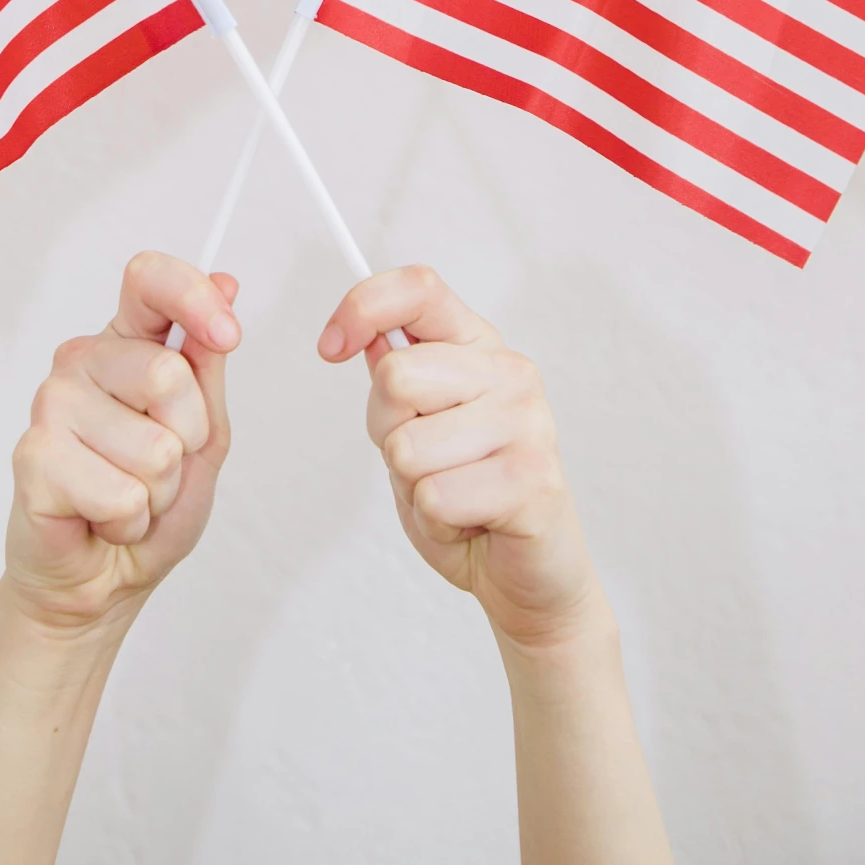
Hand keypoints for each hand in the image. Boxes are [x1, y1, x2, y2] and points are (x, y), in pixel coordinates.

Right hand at [4, 251, 239, 639]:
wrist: (101, 580)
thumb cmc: (151, 502)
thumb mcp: (202, 433)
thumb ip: (208, 364)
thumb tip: (226, 284)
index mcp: (125, 343)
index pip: (148, 281)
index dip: (192, 296)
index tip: (228, 333)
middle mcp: (81, 362)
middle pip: (166, 373)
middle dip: (187, 437)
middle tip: (161, 466)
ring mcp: (51, 406)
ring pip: (153, 445)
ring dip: (158, 490)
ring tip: (129, 496)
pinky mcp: (34, 458)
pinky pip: (121, 492)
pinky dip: (129, 519)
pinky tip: (101, 519)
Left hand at [318, 264, 608, 656]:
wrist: (527, 575)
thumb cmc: (467, 495)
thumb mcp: (416, 427)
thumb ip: (397, 379)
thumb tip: (360, 334)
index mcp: (479, 346)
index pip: (418, 288)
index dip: (362, 307)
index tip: (331, 347)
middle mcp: (511, 372)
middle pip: (395, 375)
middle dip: (387, 431)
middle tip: (424, 460)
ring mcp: (527, 423)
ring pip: (407, 445)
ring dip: (413, 484)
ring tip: (452, 493)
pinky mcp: (533, 480)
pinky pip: (435, 495)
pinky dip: (436, 520)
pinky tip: (471, 521)